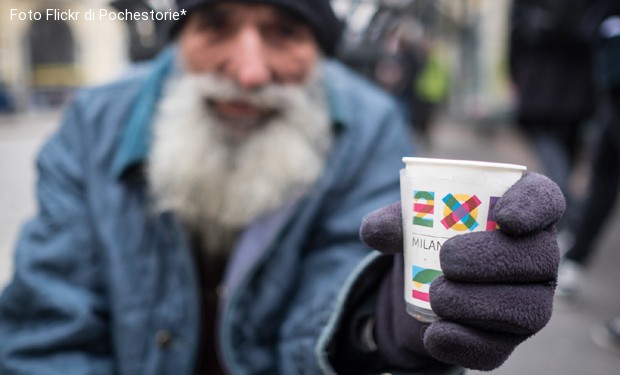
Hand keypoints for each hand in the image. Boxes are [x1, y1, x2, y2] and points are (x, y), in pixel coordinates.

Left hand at [360, 172, 564, 370]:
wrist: (421, 286)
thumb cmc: (429, 236)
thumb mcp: (411, 221)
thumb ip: (394, 220)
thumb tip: (375, 231)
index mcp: (519, 212)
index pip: (545, 200)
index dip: (533, 207)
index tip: (505, 217)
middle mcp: (536, 256)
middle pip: (538, 257)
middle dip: (492, 260)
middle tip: (447, 261)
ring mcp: (529, 301)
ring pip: (527, 309)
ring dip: (478, 304)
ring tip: (436, 297)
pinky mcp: (508, 339)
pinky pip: (499, 349)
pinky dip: (465, 343)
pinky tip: (435, 335)